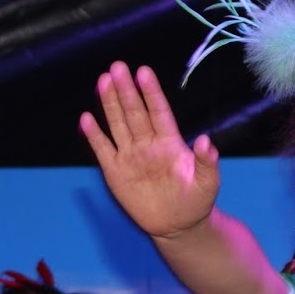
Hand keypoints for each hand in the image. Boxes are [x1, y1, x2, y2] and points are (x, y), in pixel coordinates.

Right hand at [80, 62, 221, 239]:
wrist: (177, 226)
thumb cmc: (196, 200)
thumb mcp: (208, 182)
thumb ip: (206, 161)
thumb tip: (204, 140)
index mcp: (170, 142)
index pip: (158, 111)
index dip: (151, 92)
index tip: (143, 72)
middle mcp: (147, 143)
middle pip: (134, 112)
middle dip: (126, 90)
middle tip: (117, 67)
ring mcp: (130, 156)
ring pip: (118, 124)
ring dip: (110, 103)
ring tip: (103, 81)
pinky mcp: (115, 172)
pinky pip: (103, 150)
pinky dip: (94, 135)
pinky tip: (86, 119)